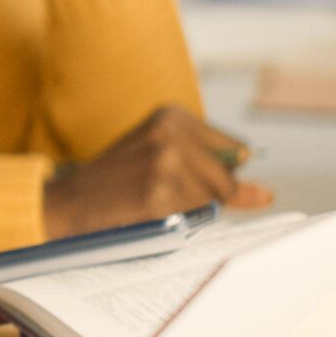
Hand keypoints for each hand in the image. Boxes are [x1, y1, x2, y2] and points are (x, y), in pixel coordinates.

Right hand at [43, 105, 272, 239]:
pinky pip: (195, 217)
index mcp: (171, 115)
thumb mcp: (163, 157)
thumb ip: (217, 170)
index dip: (212, 173)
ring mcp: (164, 163)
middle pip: (226, 179)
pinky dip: (177, 221)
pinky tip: (147, 210)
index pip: (235, 152)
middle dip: (203, 193)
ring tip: (150, 199)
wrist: (68, 201)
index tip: (177, 174)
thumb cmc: (118, 180)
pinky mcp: (159, 194)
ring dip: (188, 209)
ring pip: (213, 201)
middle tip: (157, 189)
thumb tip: (267, 195)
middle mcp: (170, 133)